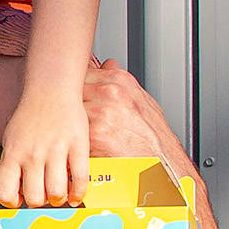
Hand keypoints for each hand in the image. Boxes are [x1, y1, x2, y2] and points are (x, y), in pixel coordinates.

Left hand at [0, 80, 90, 206]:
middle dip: (39, 203)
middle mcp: (32, 155)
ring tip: (59, 195)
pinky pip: (80, 179)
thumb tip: (14, 192)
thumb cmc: (29, 119)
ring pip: (57, 193)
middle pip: (34, 198)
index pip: (4, 192)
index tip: (18, 200)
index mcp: (13, 153)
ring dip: (58, 199)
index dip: (11, 202)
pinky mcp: (78, 145)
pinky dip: (78, 193)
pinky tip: (75, 195)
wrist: (50, 90)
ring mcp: (56, 150)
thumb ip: (12, 164)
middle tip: (43, 197)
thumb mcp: (11, 140)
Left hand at [78, 59, 190, 176]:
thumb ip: (119, 81)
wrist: (162, 163)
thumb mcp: (141, 100)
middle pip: (70, 90)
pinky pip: (71, 131)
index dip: (73, 87)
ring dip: (68, 121)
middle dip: (68, 104)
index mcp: (120, 80)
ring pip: (67, 109)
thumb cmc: (152, 136)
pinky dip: (71, 138)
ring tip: (73, 130)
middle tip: (69, 116)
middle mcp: (110, 93)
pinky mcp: (94, 134)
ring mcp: (101, 112)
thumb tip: (106, 65)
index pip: (80, 73)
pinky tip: (78, 142)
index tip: (70, 94)